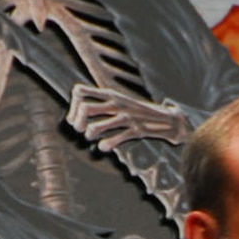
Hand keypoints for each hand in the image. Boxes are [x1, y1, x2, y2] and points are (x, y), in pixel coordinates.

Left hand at [66, 85, 188, 151]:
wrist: (166, 118)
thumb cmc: (136, 112)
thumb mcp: (117, 102)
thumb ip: (97, 106)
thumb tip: (72, 119)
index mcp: (111, 94)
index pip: (80, 91)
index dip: (73, 106)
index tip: (75, 119)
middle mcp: (117, 103)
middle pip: (86, 108)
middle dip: (78, 122)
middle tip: (81, 130)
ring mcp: (127, 116)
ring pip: (98, 125)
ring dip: (90, 134)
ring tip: (91, 138)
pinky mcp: (137, 130)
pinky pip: (117, 139)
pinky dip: (106, 145)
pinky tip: (103, 147)